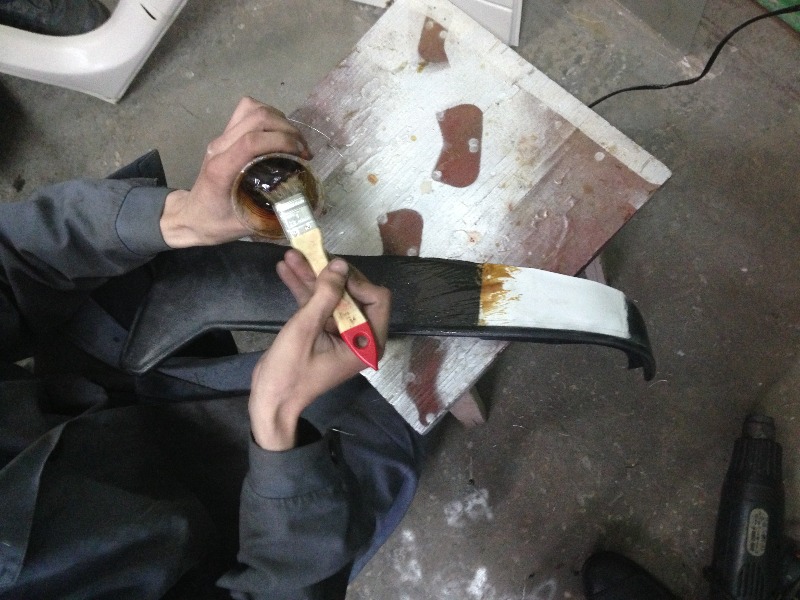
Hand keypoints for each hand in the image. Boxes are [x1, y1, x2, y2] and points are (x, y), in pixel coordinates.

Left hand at [160, 97, 311, 247]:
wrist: (192, 216)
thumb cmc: (215, 223)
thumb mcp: (246, 226)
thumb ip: (274, 214)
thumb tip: (306, 205)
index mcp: (221, 169)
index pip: (251, 141)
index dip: (281, 141)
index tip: (302, 155)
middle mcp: (219, 147)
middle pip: (255, 118)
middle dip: (287, 130)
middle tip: (304, 151)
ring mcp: (221, 138)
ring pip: (252, 109)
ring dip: (280, 120)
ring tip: (294, 141)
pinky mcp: (225, 135)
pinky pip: (247, 111)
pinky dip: (268, 116)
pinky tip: (279, 134)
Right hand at [248, 250, 390, 450]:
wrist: (269, 400)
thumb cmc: (290, 371)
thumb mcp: (306, 329)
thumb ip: (325, 295)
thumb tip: (340, 264)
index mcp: (367, 342)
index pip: (378, 299)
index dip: (356, 281)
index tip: (332, 271)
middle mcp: (359, 336)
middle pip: (353, 293)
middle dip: (330, 273)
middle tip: (310, 251)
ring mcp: (340, 334)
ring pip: (332, 297)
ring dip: (312, 277)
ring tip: (292, 254)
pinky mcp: (321, 332)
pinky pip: (318, 306)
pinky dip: (304, 289)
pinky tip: (286, 269)